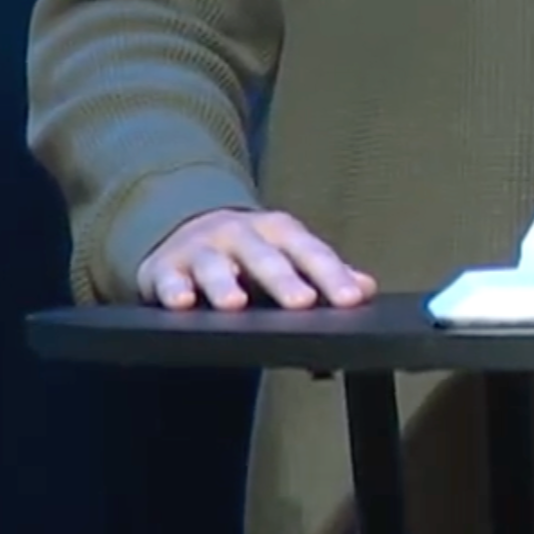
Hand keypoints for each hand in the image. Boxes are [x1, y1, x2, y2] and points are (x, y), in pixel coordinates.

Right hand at [135, 207, 376, 311]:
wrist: (186, 228)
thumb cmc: (249, 253)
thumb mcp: (287, 254)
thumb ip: (324, 274)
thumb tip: (367, 288)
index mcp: (278, 232)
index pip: (310, 253)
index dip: (332, 276)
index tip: (351, 299)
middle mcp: (240, 234)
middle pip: (265, 257)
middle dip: (283, 280)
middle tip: (302, 303)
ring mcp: (202, 248)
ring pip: (214, 265)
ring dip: (223, 283)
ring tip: (234, 305)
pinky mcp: (166, 267)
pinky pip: (168, 278)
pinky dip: (173, 289)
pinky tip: (181, 303)